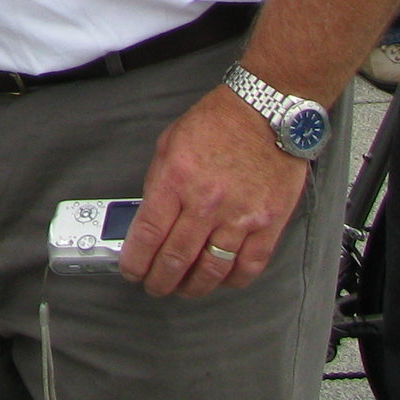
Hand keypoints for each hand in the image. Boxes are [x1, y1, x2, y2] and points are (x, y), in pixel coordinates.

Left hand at [120, 86, 311, 297]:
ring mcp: (240, 216)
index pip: (148, 234)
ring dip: (193, 287)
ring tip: (184, 288)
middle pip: (176, 258)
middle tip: (154, 286)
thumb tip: (150, 220)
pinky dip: (232, 281)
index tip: (131, 270)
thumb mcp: (169, 144)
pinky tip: (221, 281)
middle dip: (159, 280)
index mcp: (176, 180)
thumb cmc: (217, 122)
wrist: (265, 111)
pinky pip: (249, 266)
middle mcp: (206, 203)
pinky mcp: (268, 224)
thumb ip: (158, 184)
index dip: (135, 260)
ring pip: (211, 269)